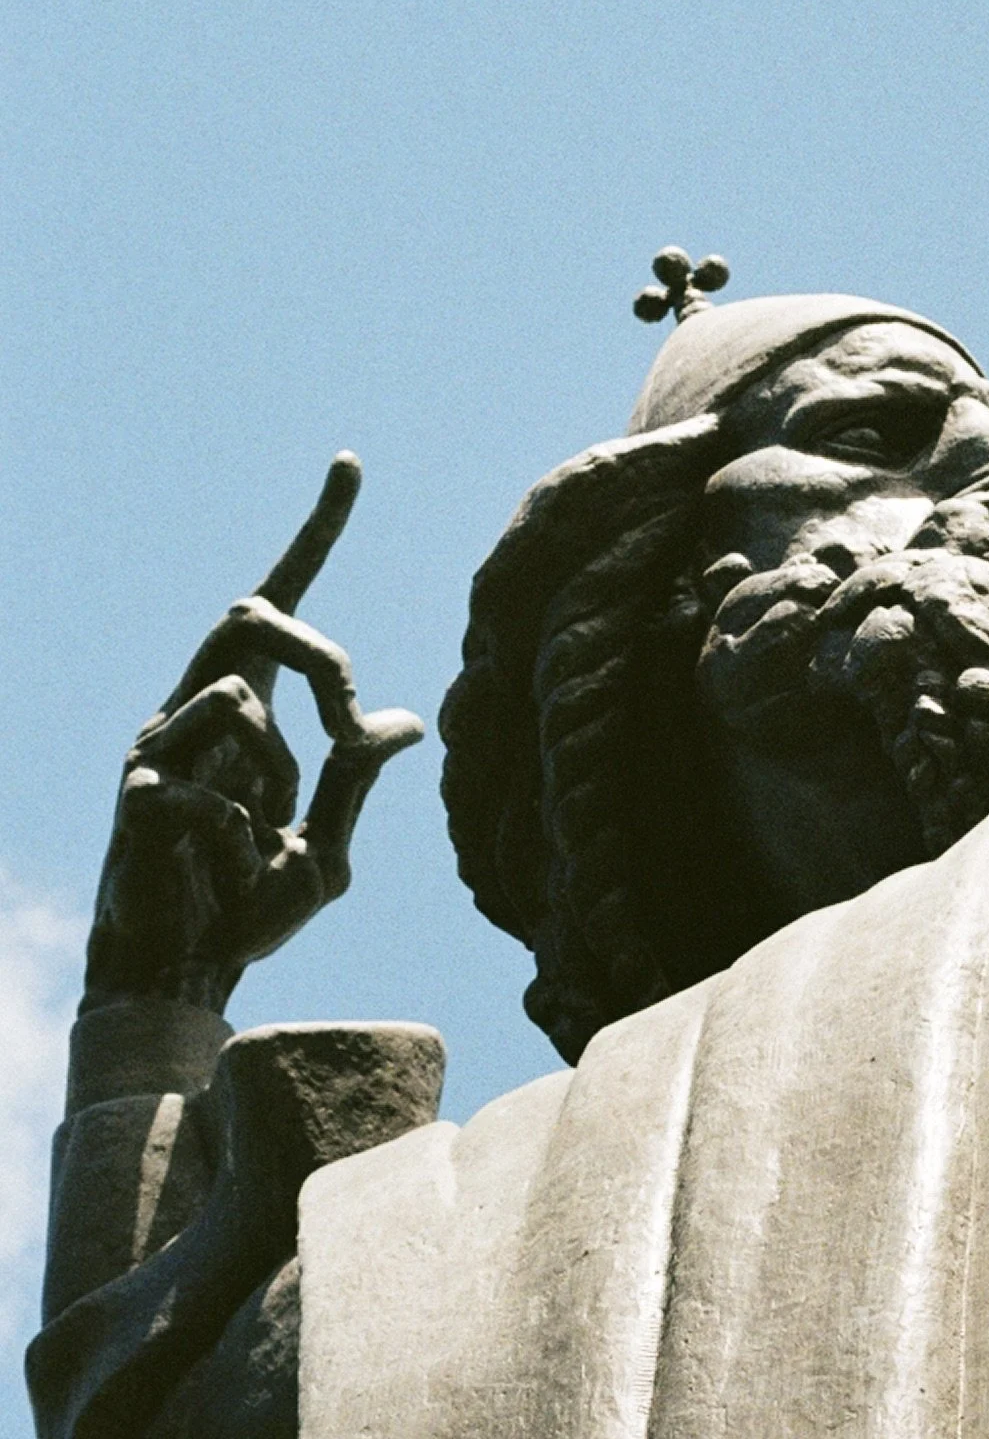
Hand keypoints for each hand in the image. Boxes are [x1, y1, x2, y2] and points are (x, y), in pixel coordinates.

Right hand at [82, 456, 423, 1016]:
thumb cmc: (250, 909)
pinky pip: (211, 780)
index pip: (277, 602)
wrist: (183, 976)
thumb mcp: (327, 849)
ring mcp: (156, 743)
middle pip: (254, 613)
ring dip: (282, 772)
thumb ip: (355, 782)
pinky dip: (245, 832)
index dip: (316, 532)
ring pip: (242, 695)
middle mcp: (193, 707)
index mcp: (244, 710)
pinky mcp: (134, 789)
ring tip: (264, 838)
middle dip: (321, 661)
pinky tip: (227, 869)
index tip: (350, 462)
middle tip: (346, 734)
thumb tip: (405, 722)